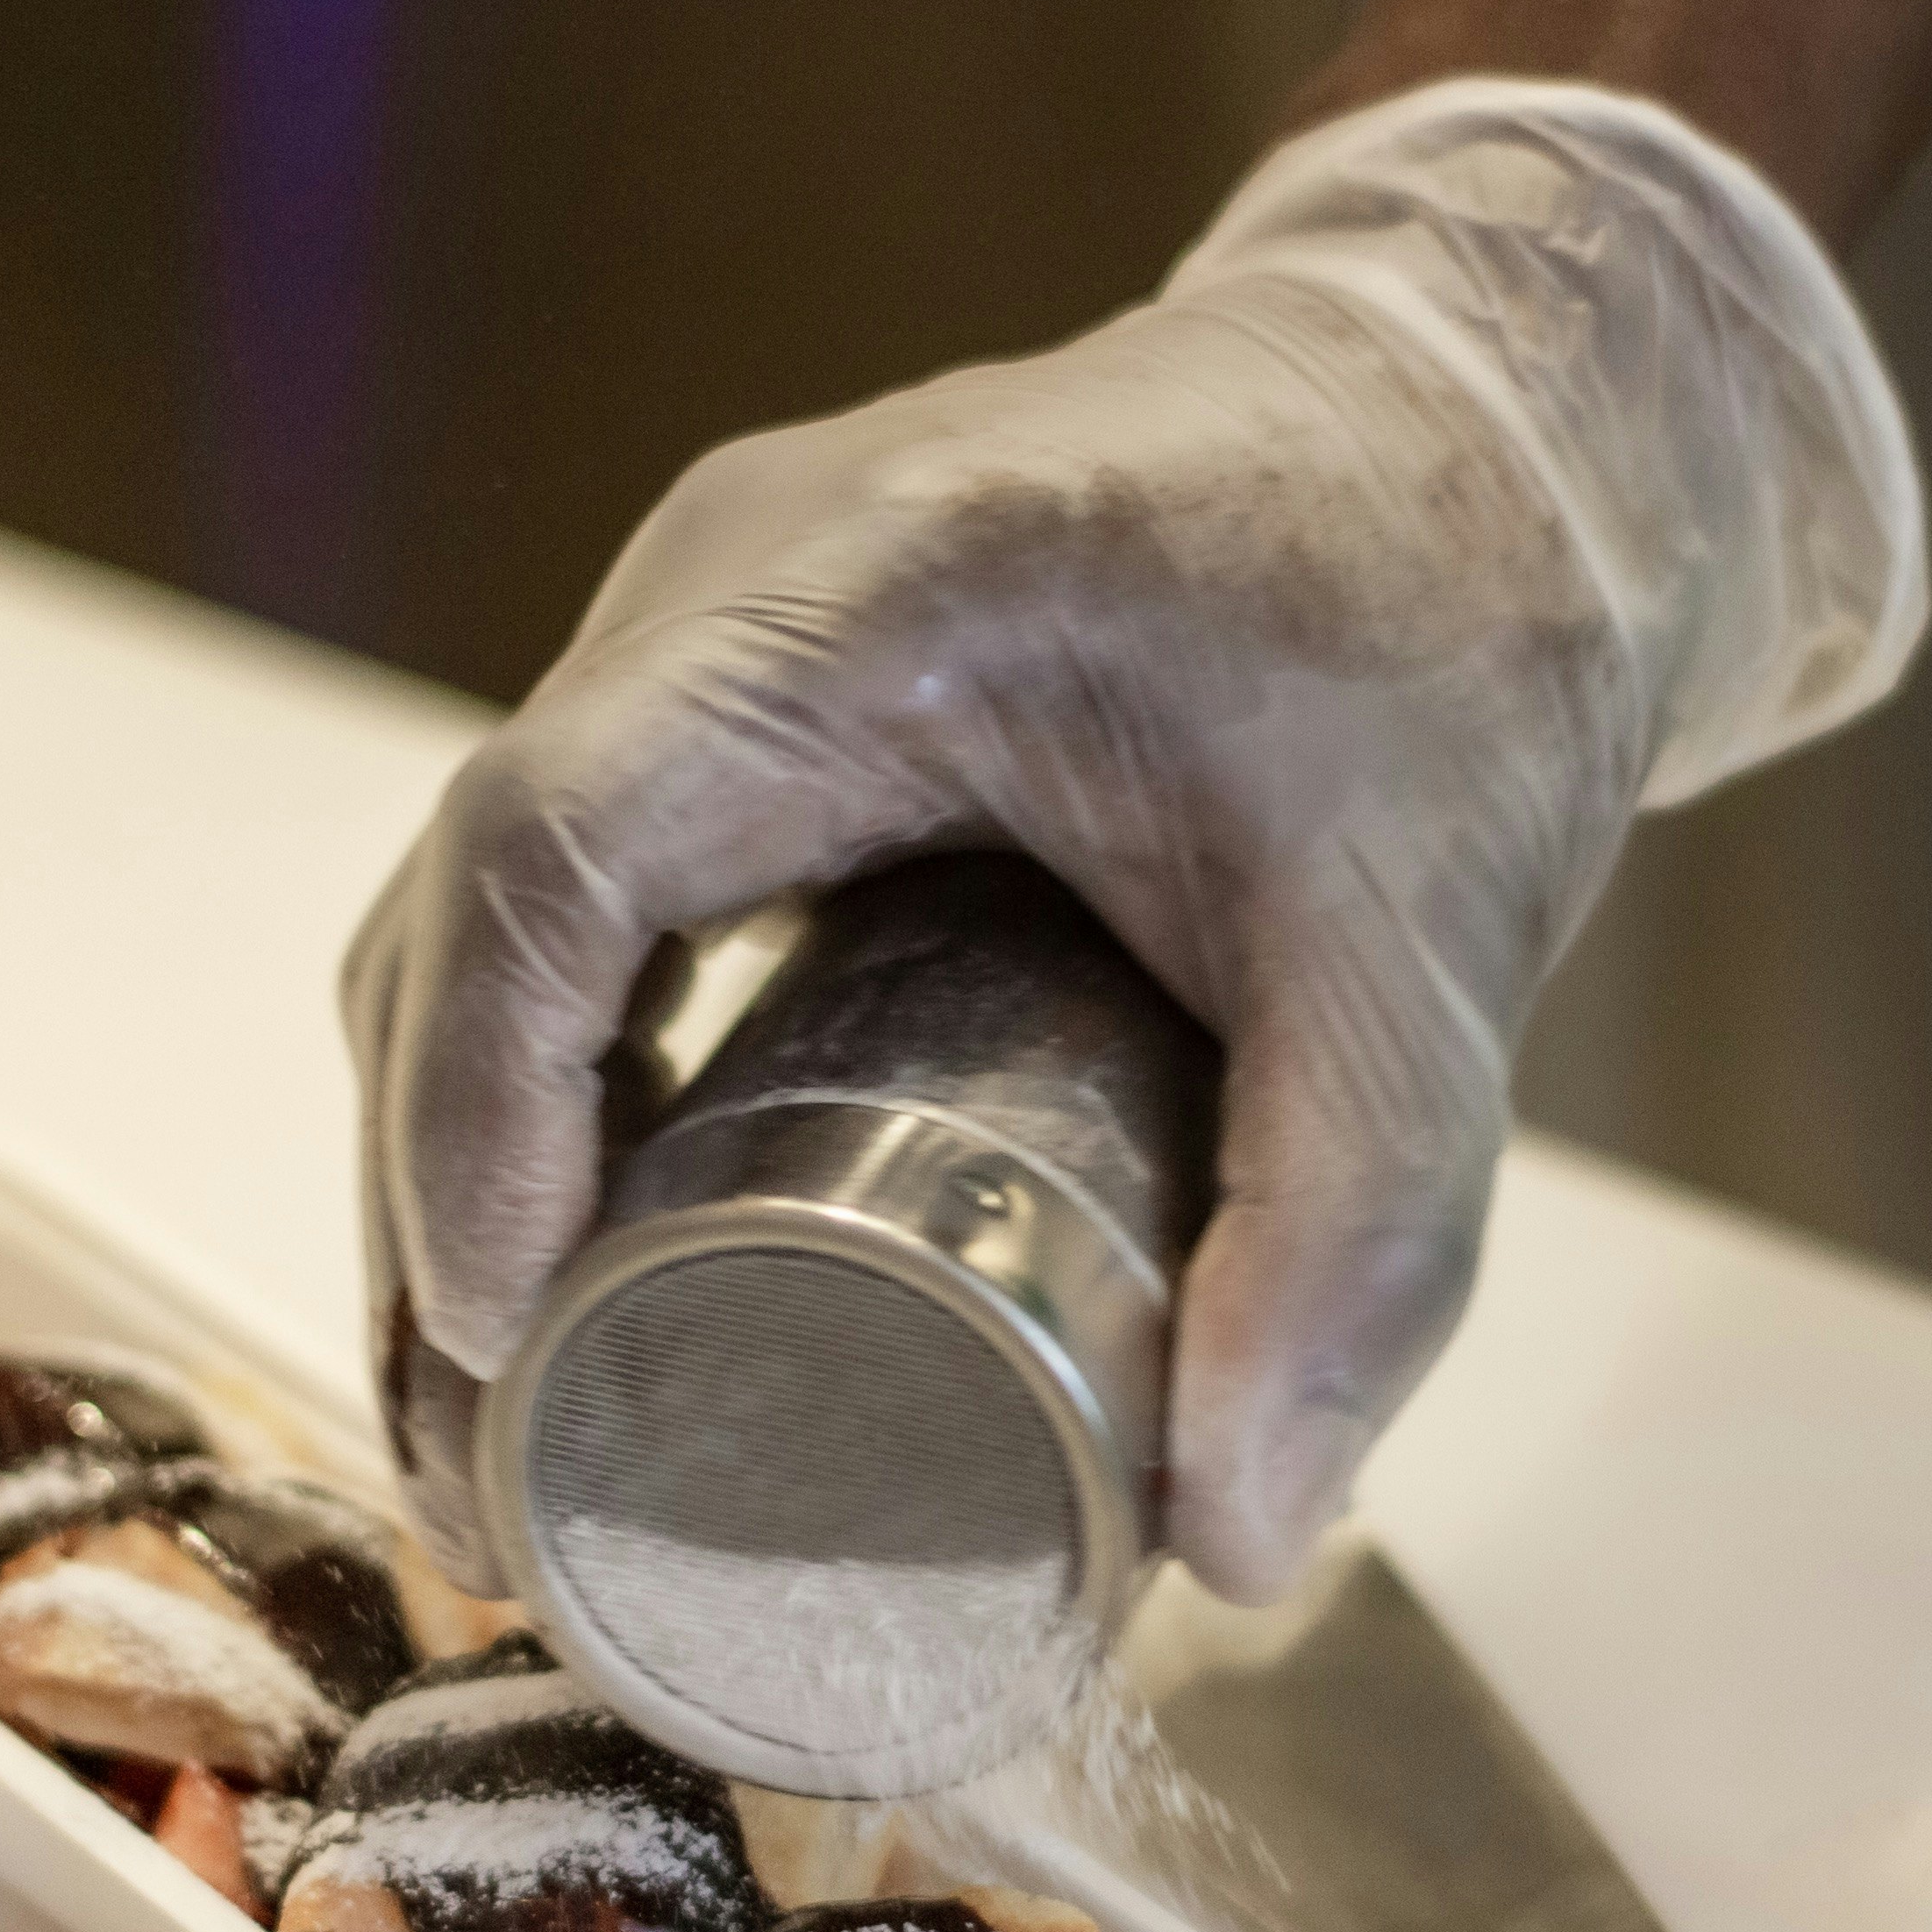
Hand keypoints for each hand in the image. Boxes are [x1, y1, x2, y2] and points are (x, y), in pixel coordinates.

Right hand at [346, 80, 1922, 1603]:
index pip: (555, 840)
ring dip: (456, 1171)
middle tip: (485, 1489)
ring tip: (497, 1439)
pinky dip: (538, 1095)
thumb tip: (1234, 1539)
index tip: (503, 1339)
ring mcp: (712, 631)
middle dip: (435, 1212)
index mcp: (865, 589)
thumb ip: (1360, 1231)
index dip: (483, 1103)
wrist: (1497, 393)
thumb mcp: (1433, 927)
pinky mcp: (745, 701)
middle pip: (464, 907)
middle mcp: (728, 587)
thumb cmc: (1455, 595)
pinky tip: (568, 1276)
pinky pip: (571, 904)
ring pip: (482, 915)